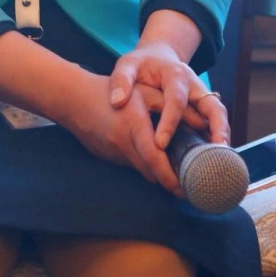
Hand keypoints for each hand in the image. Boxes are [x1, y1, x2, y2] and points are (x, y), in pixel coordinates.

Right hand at [60, 72, 198, 199]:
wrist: (74, 98)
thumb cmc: (112, 89)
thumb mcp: (145, 92)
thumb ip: (173, 107)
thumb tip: (201, 122)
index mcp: (133, 126)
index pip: (154, 158)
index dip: (169, 176)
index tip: (184, 187)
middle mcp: (122, 143)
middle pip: (149, 171)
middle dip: (167, 181)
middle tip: (187, 187)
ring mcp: (112, 153)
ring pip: (139, 170)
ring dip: (155, 173)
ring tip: (173, 174)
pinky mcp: (106, 156)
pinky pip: (128, 163)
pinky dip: (141, 164)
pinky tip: (149, 158)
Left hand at [109, 42, 230, 148]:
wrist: (158, 56)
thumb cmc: (141, 64)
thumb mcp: (127, 65)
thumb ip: (121, 80)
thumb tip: (117, 102)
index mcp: (175, 74)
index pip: (176, 99)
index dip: (170, 121)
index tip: (160, 144)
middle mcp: (195, 85)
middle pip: (212, 105)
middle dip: (216, 127)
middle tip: (215, 150)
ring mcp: (202, 96)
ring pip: (218, 114)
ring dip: (222, 136)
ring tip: (219, 160)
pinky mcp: (203, 106)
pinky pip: (214, 122)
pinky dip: (216, 139)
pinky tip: (213, 158)